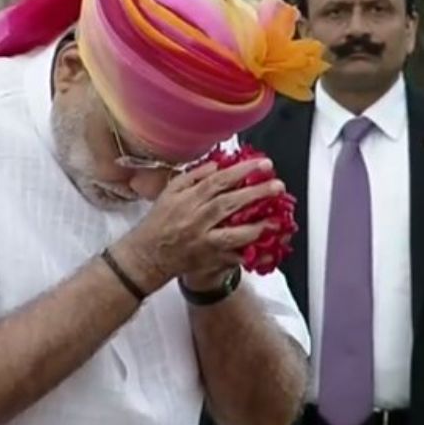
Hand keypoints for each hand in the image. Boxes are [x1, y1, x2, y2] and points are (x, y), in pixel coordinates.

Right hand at [113, 158, 283, 289]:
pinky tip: (268, 249)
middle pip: (229, 203)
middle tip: (277, 185)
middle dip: (256, 193)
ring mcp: (203, 241)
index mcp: (187, 200)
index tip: (262, 165)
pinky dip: (250, 254)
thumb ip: (192, 177)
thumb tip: (216, 165)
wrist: (146, 255)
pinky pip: (233, 258)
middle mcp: (196, 220)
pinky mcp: (208, 259)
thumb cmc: (158, 223)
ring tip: (276, 219)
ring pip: (232, 233)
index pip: (218, 181)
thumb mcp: (169, 193)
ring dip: (256, 226)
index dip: (242, 171)